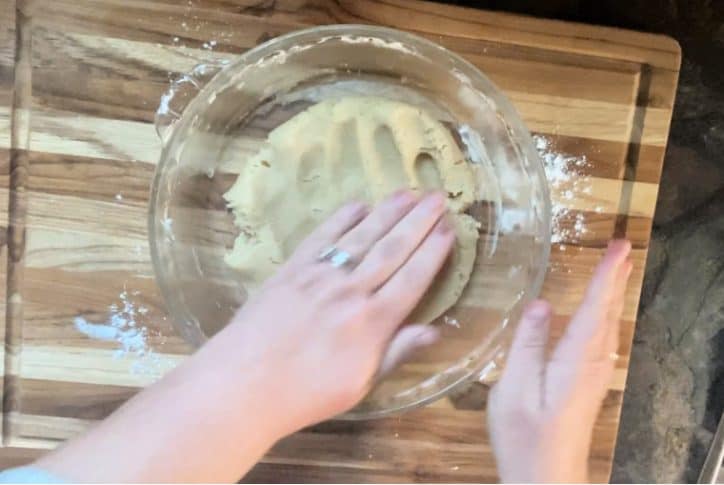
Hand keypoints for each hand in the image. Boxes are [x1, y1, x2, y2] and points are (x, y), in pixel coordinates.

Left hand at [226, 190, 454, 431]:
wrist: (244, 383)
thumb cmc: (307, 393)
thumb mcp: (361, 384)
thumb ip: (397, 352)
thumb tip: (435, 330)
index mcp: (373, 323)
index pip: (412, 280)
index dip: (433, 253)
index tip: (449, 231)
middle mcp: (352, 292)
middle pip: (392, 250)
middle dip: (418, 222)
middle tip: (438, 197)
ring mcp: (321, 276)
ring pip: (362, 237)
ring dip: (388, 213)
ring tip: (408, 192)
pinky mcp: (293, 268)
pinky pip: (324, 237)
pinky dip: (343, 218)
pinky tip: (359, 204)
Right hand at [488, 240, 632, 482]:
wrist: (544, 478)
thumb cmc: (524, 436)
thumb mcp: (514, 390)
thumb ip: (527, 346)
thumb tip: (541, 304)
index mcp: (576, 360)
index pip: (595, 308)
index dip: (605, 275)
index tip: (619, 246)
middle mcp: (593, 363)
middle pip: (608, 313)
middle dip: (615, 278)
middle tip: (623, 247)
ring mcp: (594, 375)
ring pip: (608, 325)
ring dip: (612, 294)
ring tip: (617, 268)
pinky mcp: (588, 384)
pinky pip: (602, 337)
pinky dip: (604, 314)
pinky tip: (601, 311)